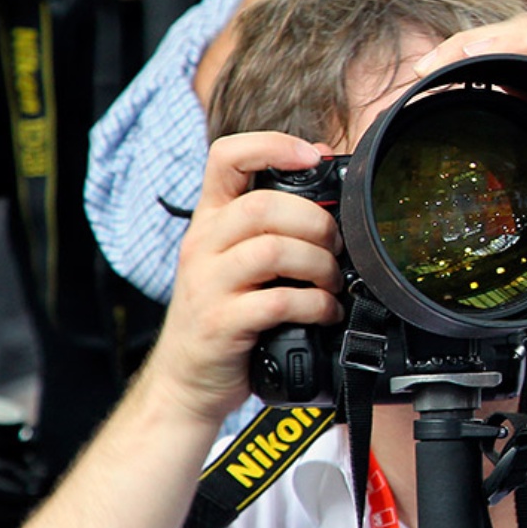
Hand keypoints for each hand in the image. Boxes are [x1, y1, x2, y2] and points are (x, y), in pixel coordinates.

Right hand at [149, 133, 343, 426]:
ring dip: (319, 265)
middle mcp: (202, 246)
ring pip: (272, 250)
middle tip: (337, 248)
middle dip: (316, 223)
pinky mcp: (219, 324)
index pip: (226, 157)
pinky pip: (277, 302)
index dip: (271, 146)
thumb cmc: (227, 314)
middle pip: (263, 206)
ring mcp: (206, 285)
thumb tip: (326, 177)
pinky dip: (315, 305)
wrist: (189, 382)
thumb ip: (273, 222)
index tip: (312, 156)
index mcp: (211, 221)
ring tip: (333, 283)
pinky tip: (325, 313)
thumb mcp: (240, 260)